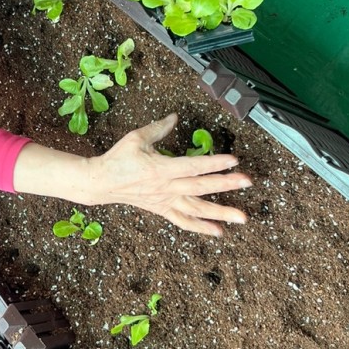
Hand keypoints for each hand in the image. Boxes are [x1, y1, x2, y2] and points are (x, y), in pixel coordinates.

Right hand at [85, 113, 250, 235]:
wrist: (101, 182)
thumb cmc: (118, 159)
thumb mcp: (137, 138)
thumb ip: (159, 128)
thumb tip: (175, 117)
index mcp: (161, 169)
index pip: (194, 166)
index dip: (215, 163)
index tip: (234, 161)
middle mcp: (167, 187)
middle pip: (201, 187)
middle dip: (226, 185)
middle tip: (248, 182)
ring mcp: (166, 201)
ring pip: (197, 210)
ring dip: (221, 213)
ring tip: (242, 217)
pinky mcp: (162, 210)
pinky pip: (184, 222)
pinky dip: (202, 228)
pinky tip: (219, 231)